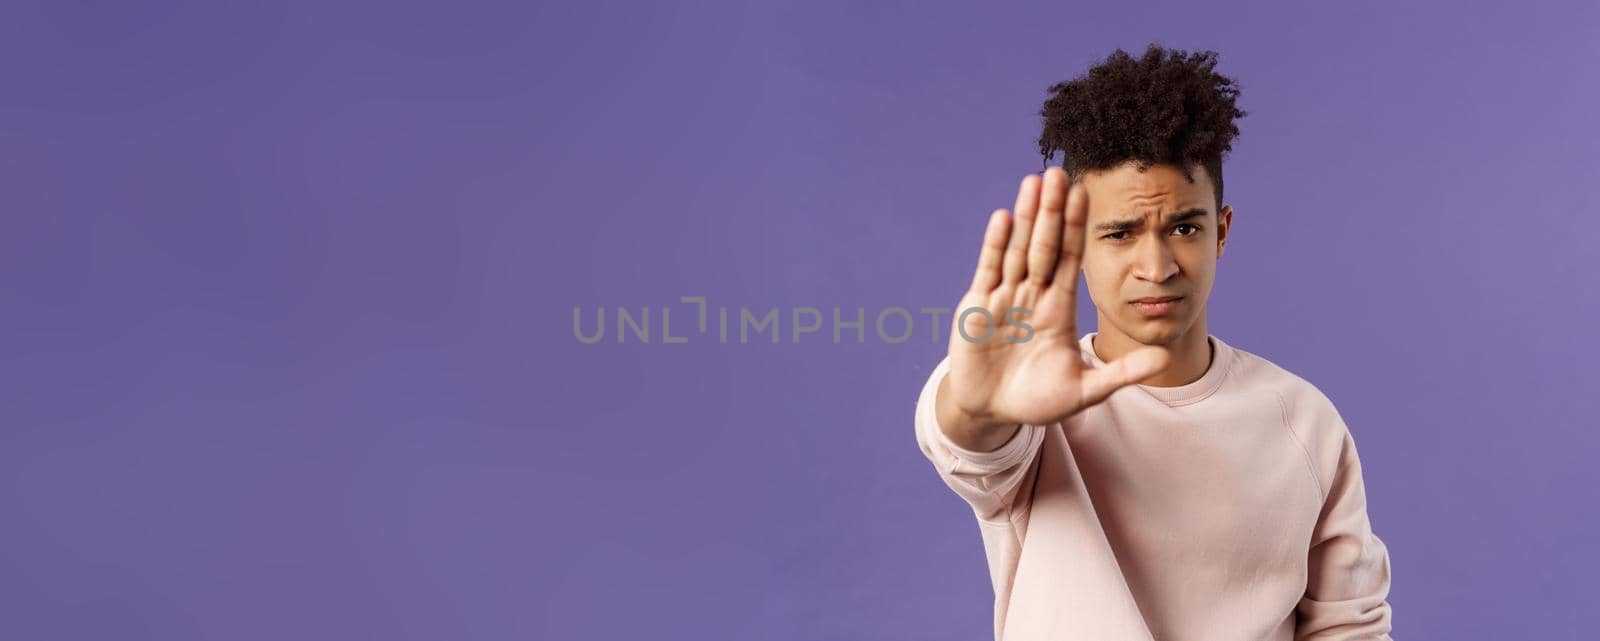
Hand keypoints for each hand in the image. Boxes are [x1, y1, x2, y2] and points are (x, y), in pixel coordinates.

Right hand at [939, 167, 1170, 435]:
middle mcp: (1032, 295)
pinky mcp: (977, 306)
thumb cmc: (1037, 401)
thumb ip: (1122, 372)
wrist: (991, 411)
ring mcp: (1004, 298)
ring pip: (1017, 249)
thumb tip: (1166, 359)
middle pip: (1044, 245)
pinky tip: (1003, 218)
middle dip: (1052, 211)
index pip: (1071, 260)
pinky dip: (995, 245)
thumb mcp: (1084, 390)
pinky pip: (989, 270)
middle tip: (1060, 172)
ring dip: (1025, 216)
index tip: (1086, 195)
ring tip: (1034, 182)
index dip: (1078, 228)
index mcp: (1058, 308)